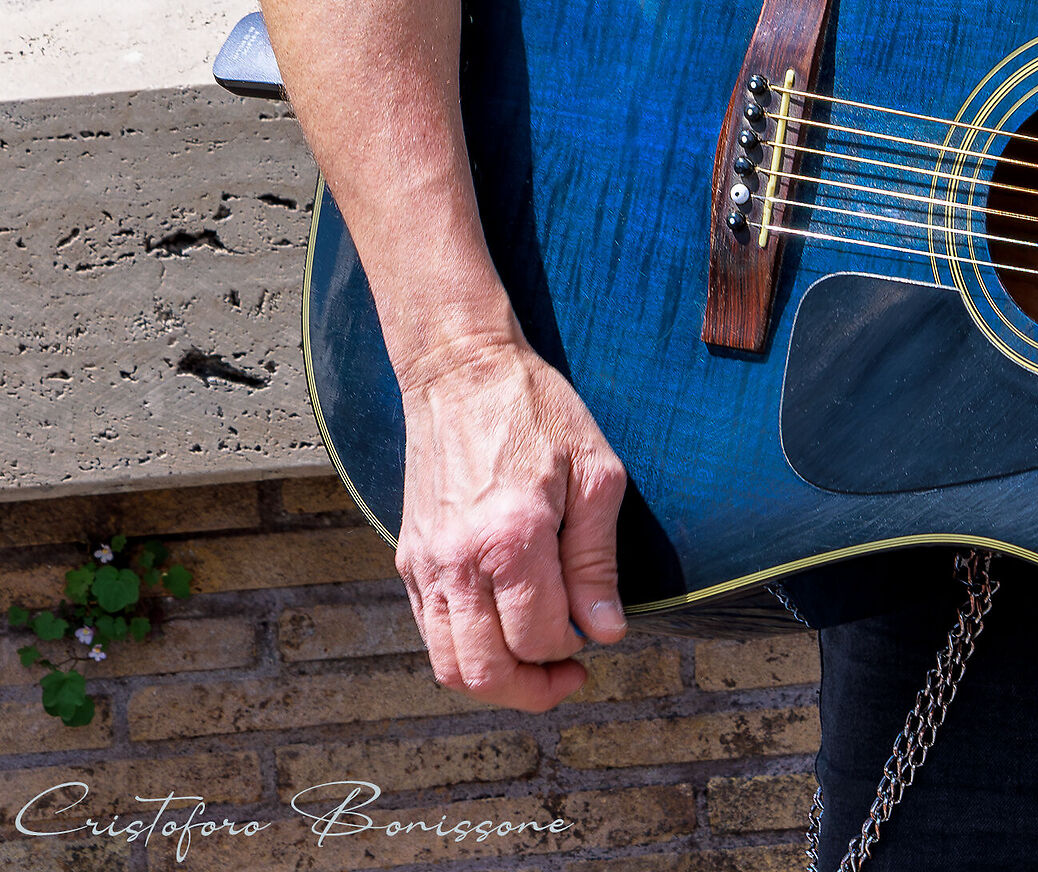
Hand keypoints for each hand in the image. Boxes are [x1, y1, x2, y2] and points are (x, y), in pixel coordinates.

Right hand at [394, 336, 627, 708]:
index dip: (573, 648)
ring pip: (449, 665)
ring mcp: (425, 564)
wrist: (462, 372)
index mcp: (510, 537)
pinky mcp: (409, 559)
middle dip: (533, 689)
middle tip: (568, 677)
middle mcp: (458, 561)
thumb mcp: (595, 472)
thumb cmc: (538, 412)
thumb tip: (605, 631)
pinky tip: (501, 632)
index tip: (595, 632)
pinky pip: (430, 634)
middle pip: (485, 670)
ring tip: (536, 666)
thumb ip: (597, 559)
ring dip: (494, 682)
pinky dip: (464, 652)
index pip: (539, 635)